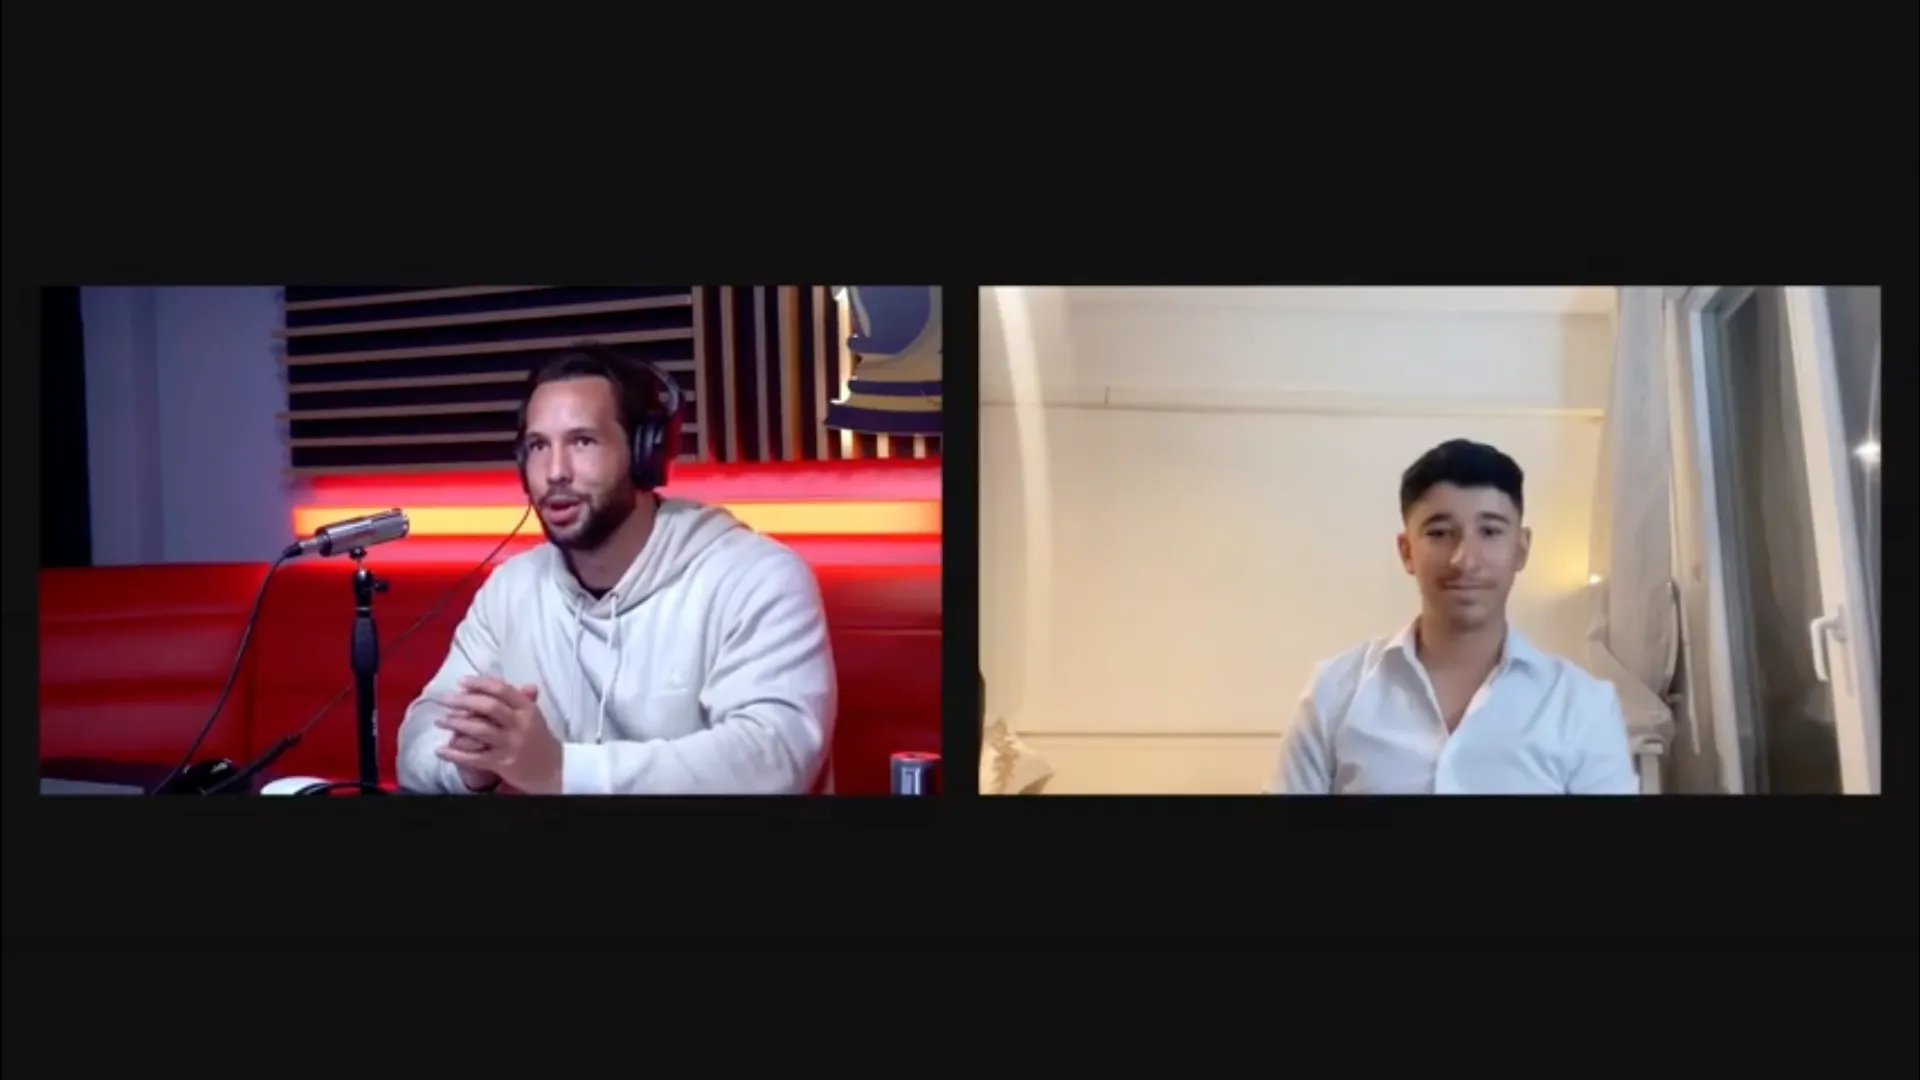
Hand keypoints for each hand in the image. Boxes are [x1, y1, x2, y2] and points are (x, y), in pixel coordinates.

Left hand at [434, 677, 564, 794]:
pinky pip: (475, 757)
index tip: (461, 682)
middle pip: (489, 707)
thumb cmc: (540, 740)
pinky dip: (455, 754)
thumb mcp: (534, 716)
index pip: (502, 689)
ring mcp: (511, 744)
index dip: (479, 683)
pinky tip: (441, 750)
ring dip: (456, 724)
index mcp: (527, 709)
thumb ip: (518, 698)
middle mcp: (520, 724)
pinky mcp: (503, 764)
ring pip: (480, 730)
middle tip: (445, 699)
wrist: (555, 771)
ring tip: (440, 721)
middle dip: (463, 700)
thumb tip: (497, 681)